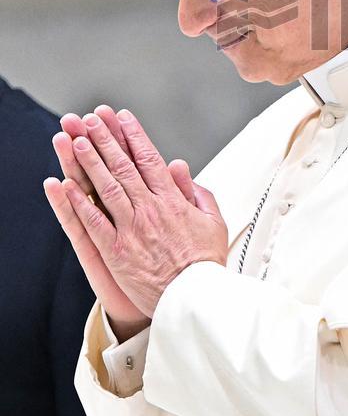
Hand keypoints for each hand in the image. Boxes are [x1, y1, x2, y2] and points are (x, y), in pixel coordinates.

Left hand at [47, 109, 227, 319]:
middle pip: (123, 166)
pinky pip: (94, 222)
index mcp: (172, 201)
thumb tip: (180, 166)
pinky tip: (67, 185)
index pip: (149, 159)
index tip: (122, 117)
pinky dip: (79, 202)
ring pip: (106, 187)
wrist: (195, 298)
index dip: (134, 135)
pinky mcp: (116, 252)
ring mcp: (131, 230)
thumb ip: (196, 191)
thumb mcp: (212, 221)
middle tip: (90, 119)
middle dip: (105, 139)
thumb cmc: (205, 262)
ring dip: (89, 161)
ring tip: (75, 140)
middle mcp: (150, 209)